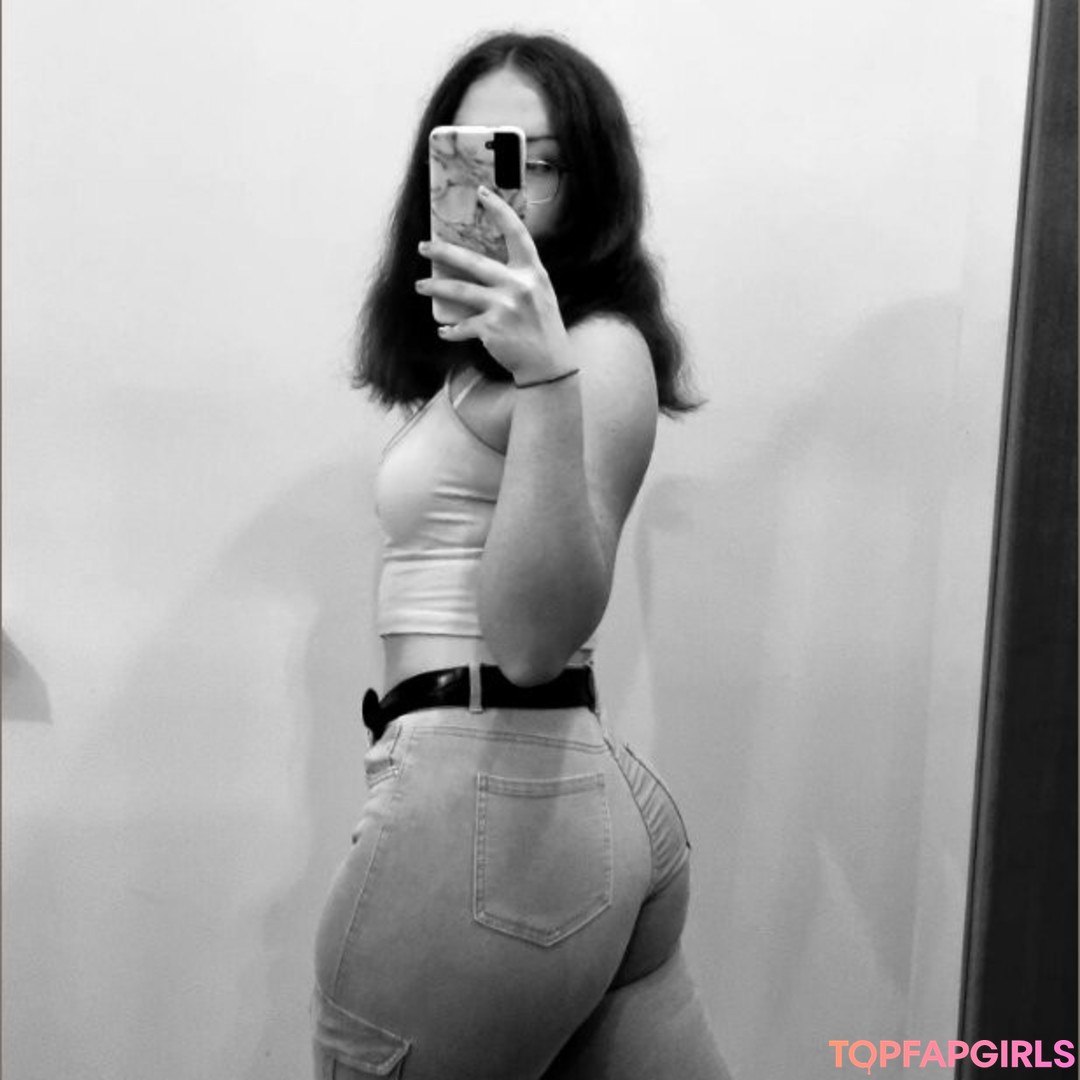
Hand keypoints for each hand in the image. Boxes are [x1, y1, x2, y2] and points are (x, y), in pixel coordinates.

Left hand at [415, 187, 574, 381]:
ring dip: (435, 287)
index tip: (481, 193)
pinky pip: (462, 326)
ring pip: (460, 290)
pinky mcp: (491, 329)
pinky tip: (443, 331)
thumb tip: (486, 264)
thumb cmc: (542, 326)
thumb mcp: (539, 293)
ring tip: (420, 285)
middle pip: (473, 261)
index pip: (516, 233)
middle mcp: (518, 286)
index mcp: (532, 272)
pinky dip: (450, 330)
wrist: (548, 362)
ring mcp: (503, 308)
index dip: (499, 210)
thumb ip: (519, 276)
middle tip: (424, 246)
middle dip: (444, 252)